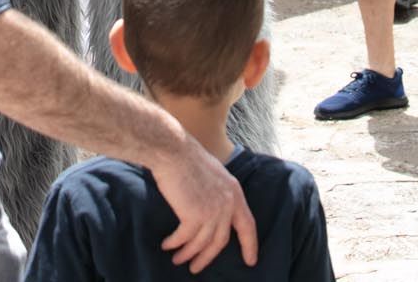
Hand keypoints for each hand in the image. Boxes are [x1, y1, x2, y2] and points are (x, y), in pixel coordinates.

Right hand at [156, 135, 257, 272]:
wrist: (172, 150)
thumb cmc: (188, 157)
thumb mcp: (214, 174)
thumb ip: (219, 193)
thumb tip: (212, 213)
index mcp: (234, 192)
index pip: (247, 225)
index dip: (250, 245)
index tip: (251, 261)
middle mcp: (227, 204)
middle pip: (221, 241)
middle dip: (207, 257)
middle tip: (196, 268)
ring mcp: (212, 211)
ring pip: (202, 243)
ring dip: (188, 254)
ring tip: (177, 259)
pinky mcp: (194, 216)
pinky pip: (184, 238)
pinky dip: (175, 244)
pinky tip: (167, 245)